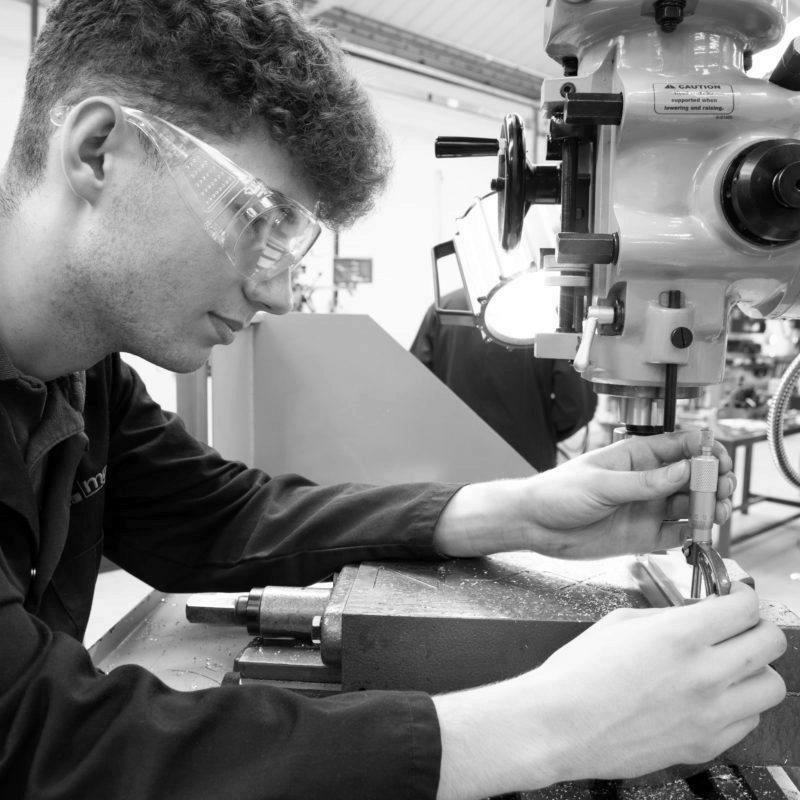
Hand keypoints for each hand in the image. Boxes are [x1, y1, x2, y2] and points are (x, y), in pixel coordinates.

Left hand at [434, 429, 735, 559]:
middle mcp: (649, 481)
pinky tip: (702, 535)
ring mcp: (649, 508)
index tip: (719, 460)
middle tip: (723, 491)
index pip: (682, 446)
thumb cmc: (559, 492)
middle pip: (695, 477)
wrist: (535, 525)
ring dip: (710, 508)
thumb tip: (685, 471)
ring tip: (720, 513)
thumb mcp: (602, 484)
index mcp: (638, 457)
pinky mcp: (645, 535)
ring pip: (692, 505)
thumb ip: (644, 482)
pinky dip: (694, 534)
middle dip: (715, 481)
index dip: (705, 450)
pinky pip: (679, 534)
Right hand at [434, 583, 786, 799]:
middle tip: (742, 625)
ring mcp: (709, 714)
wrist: (558, 725)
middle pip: (770, 643)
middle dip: (759, 626)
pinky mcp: (704, 745)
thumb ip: (665, 616)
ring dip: (756, 668)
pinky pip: (749, 721)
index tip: (738, 597)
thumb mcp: (618, 622)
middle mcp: (704, 674)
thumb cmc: (578, 674)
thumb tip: (695, 615)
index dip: (744, 596)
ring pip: (772, 686)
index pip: (744, 608)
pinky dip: (740, 704)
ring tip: (733, 663)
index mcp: (679, 636)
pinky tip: (715, 695)